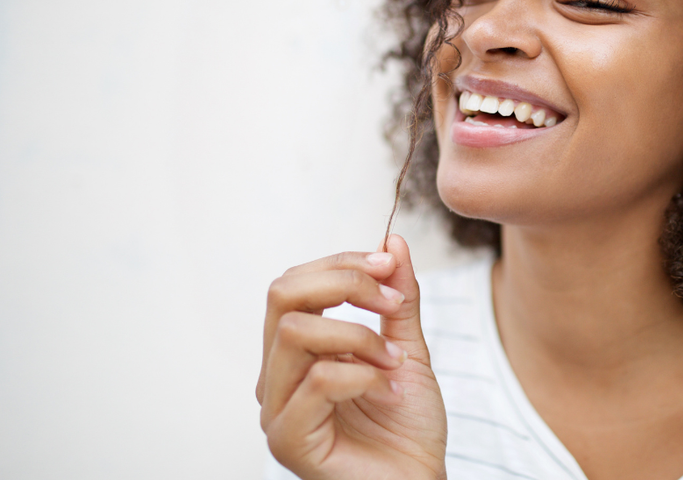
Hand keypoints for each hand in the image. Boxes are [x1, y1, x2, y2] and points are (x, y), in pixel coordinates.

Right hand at [257, 234, 446, 479]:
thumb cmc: (406, 425)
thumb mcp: (408, 348)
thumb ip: (398, 299)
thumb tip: (391, 241)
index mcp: (293, 352)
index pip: (293, 283)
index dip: (342, 264)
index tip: (390, 266)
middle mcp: (275, 376)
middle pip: (282, 294)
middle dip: (344, 283)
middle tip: (391, 302)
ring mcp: (276, 410)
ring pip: (295, 333)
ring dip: (359, 336)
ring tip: (396, 361)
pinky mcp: (288, 441)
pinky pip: (318, 381)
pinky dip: (365, 374)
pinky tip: (391, 391)